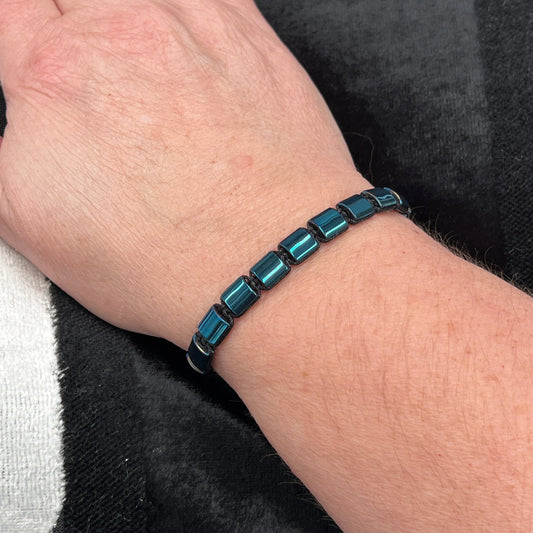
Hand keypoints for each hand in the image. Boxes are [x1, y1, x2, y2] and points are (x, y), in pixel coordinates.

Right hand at [0, 0, 364, 344]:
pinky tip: (186, 43)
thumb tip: (20, 120)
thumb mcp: (32, 222)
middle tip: (89, 66)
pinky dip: (188, 11)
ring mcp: (191, 25)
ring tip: (139, 66)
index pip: (12, 15)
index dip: (23, 35)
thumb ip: (10, 149)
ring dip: (124, 17)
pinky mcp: (248, 34)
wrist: (269, 262)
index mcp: (54, 77)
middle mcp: (120, 35)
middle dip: (68, 22)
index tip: (36, 56)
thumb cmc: (166, 261)